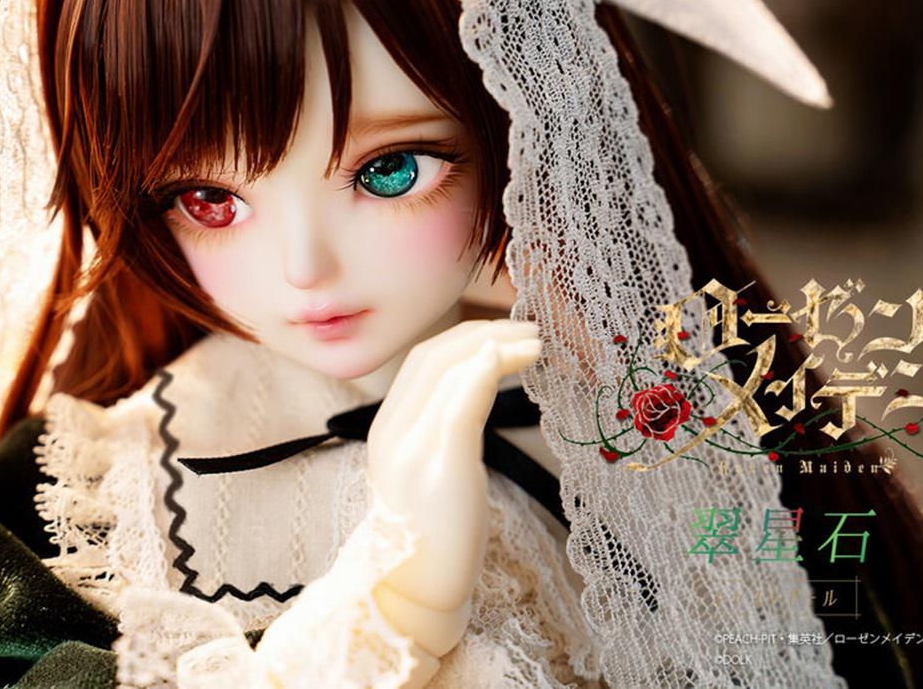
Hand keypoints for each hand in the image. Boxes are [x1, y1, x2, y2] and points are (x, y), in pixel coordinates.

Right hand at [366, 319, 540, 624]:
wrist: (415, 592)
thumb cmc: (432, 535)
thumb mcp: (429, 469)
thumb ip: (441, 427)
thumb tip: (478, 386)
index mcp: (386, 430)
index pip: (421, 360)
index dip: (466, 336)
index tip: (506, 333)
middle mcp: (391, 433)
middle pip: (434, 356)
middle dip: (485, 333)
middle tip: (530, 330)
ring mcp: (412, 450)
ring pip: (448, 371)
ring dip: (497, 347)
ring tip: (536, 345)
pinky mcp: (441, 470)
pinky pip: (460, 405)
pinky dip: (485, 372)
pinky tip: (512, 359)